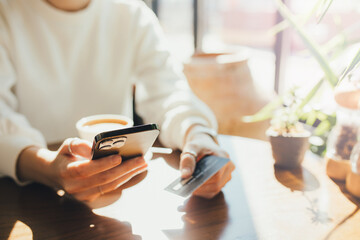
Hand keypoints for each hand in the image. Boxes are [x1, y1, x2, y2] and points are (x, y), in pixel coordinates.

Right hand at [17, 138, 147, 202]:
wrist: (55, 174)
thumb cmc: (65, 155)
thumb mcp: (67, 146)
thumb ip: (78, 145)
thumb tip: (91, 148)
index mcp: (67, 172)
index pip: (86, 169)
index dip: (103, 164)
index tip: (119, 157)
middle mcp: (75, 187)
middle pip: (103, 179)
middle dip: (124, 169)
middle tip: (141, 159)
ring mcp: (83, 195)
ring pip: (110, 186)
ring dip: (129, 175)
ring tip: (143, 164)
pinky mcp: (92, 198)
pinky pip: (111, 189)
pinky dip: (125, 179)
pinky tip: (136, 171)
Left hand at [180, 133, 234, 198]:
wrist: (203, 146)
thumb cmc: (198, 147)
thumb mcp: (191, 148)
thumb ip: (187, 160)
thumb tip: (185, 175)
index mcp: (224, 157)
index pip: (216, 175)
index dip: (203, 182)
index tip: (190, 184)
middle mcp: (229, 167)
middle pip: (216, 184)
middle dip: (200, 187)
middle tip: (186, 187)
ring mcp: (227, 176)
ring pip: (214, 190)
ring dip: (201, 190)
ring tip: (189, 187)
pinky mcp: (223, 182)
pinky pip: (212, 191)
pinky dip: (202, 191)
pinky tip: (193, 188)